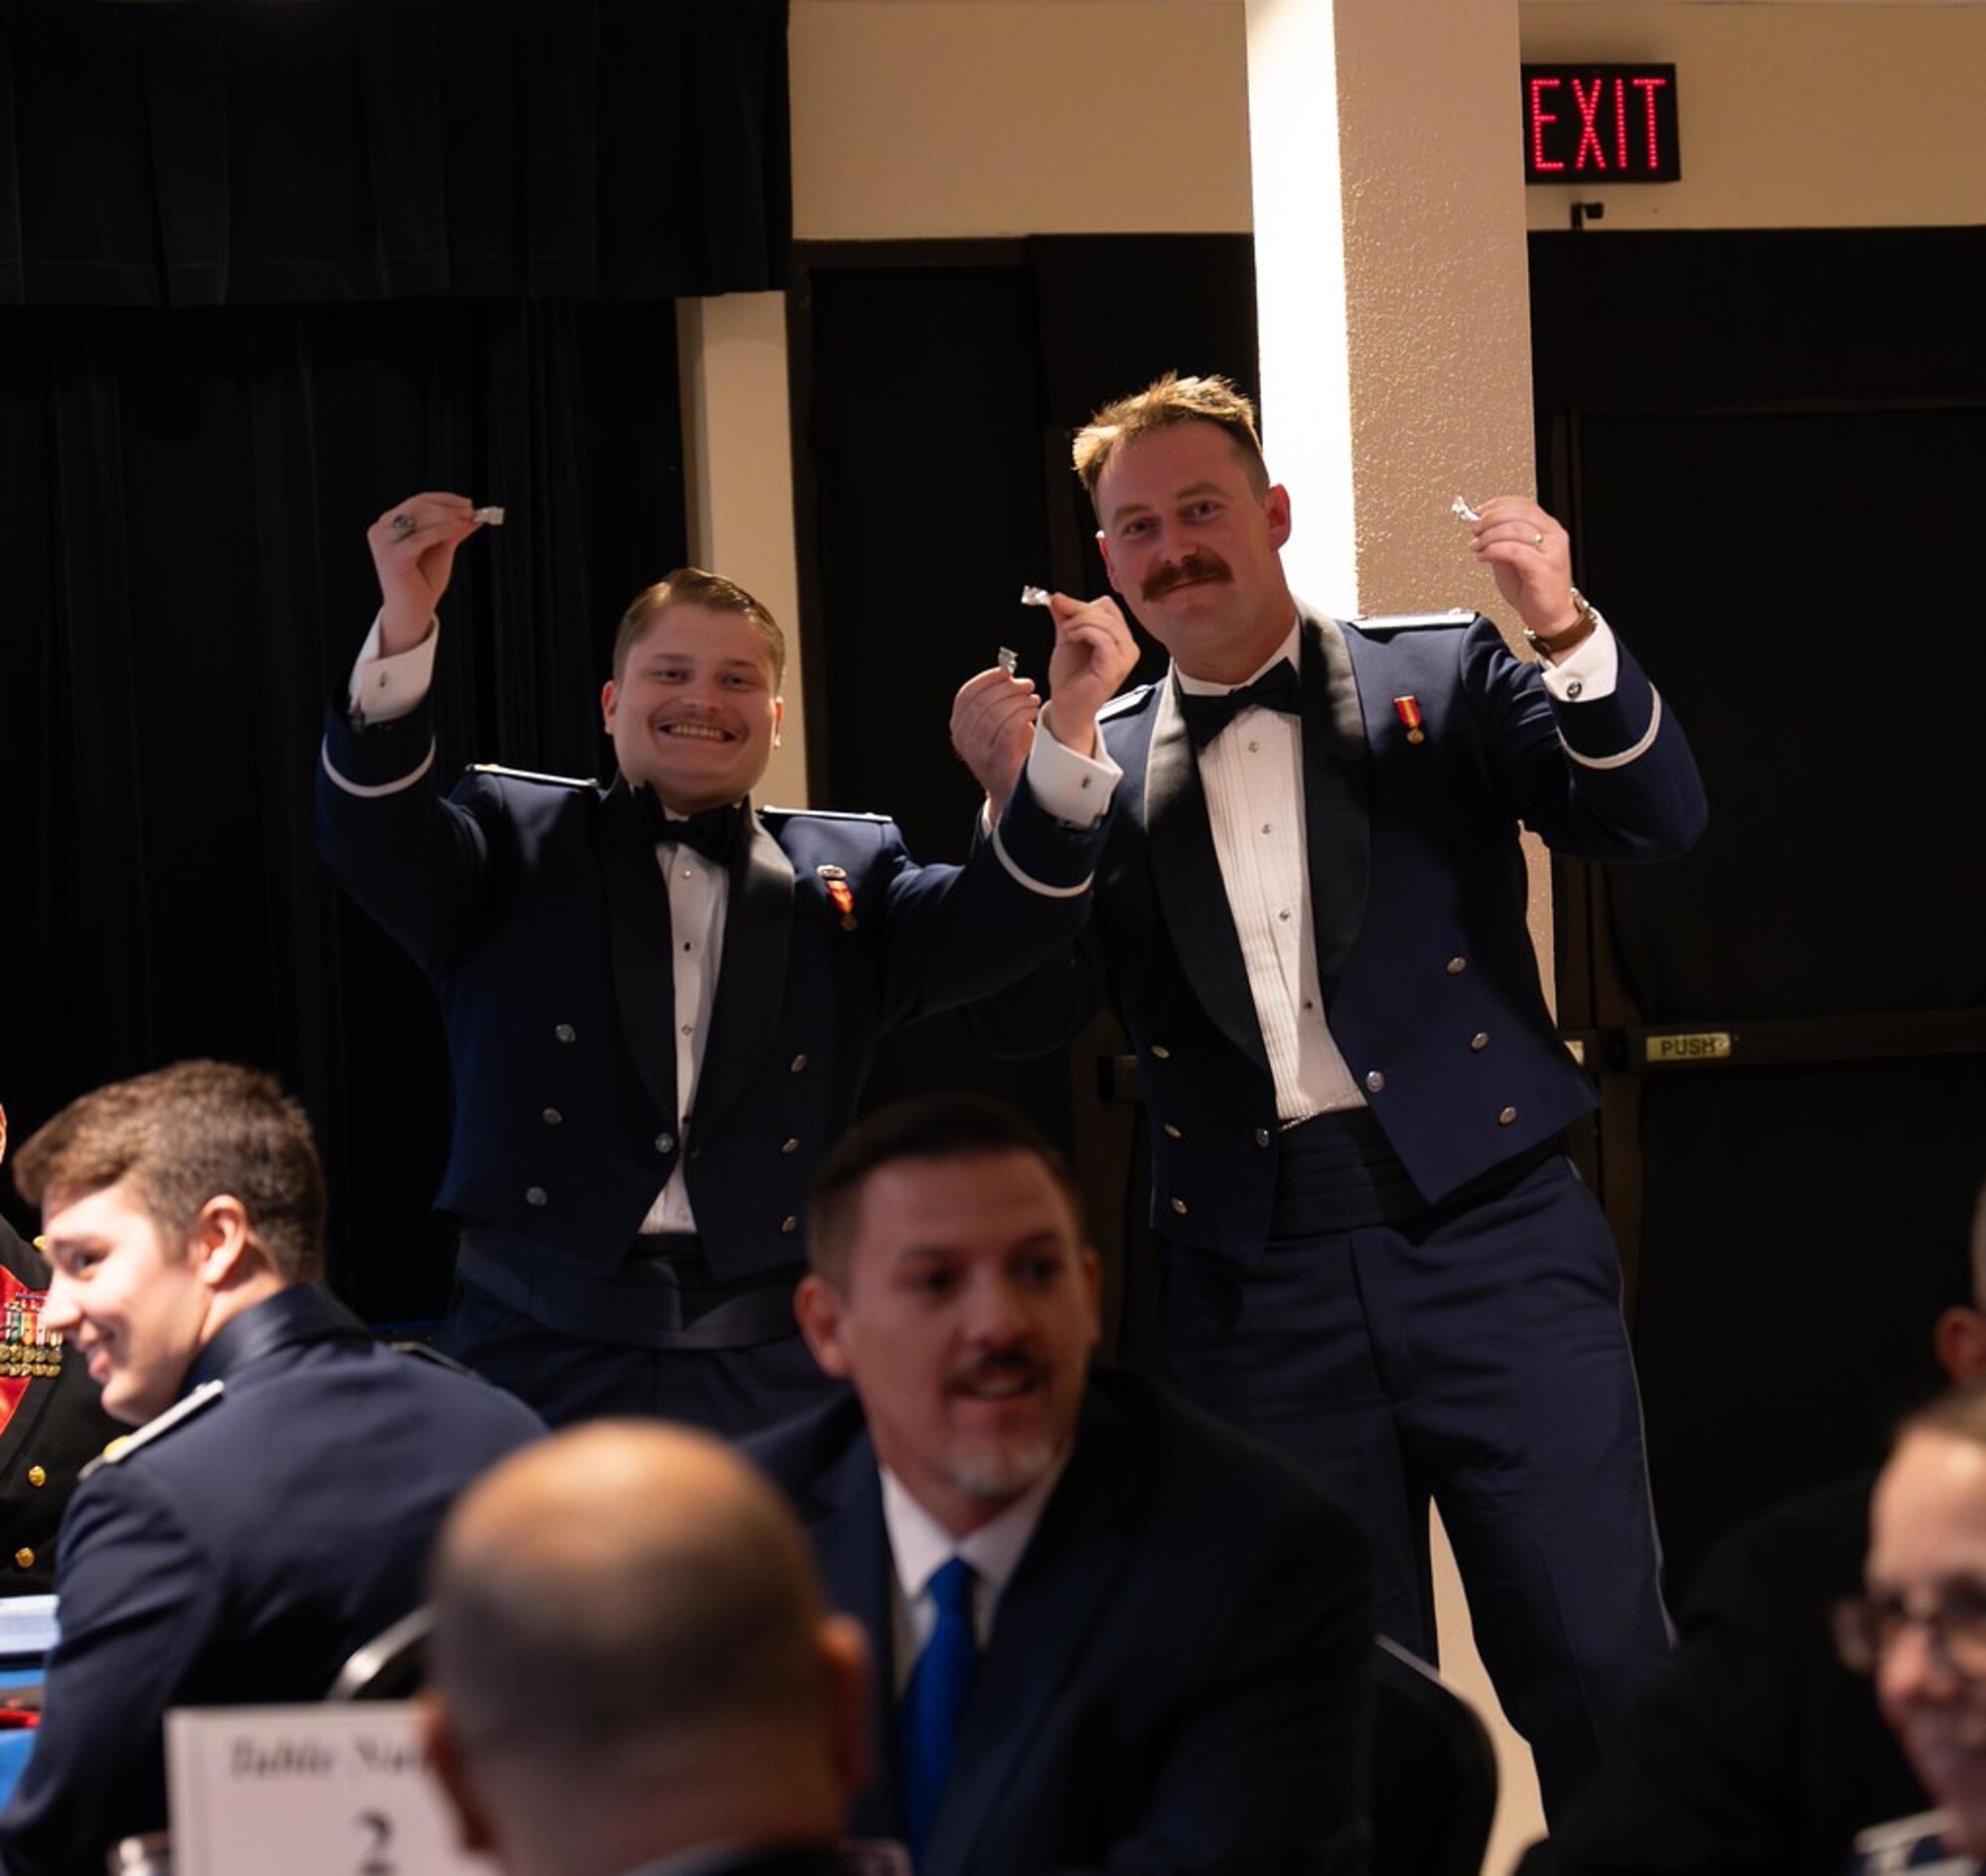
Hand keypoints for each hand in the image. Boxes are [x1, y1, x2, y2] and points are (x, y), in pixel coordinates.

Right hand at [368, 494, 487, 656]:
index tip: (468, 502)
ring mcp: (383, 541)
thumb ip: (454, 530)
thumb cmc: (424, 581)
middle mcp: (382, 529)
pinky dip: (444, 530)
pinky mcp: (392, 555)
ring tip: (469, 517)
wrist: (412, 610)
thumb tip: (474, 516)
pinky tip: (460, 527)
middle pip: (418, 506)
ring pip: (419, 517)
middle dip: (448, 507)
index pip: (418, 501)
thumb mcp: (442, 548)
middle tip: (471, 510)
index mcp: (389, 524)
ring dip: (448, 515)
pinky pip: (422, 537)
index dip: (444, 499)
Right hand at [950, 668, 1039, 822]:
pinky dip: (1023, 715)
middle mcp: (964, 740)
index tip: (1007, 672)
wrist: (1014, 790)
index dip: (987, 678)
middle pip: (983, 701)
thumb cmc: (1010, 751)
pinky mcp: (997, 761)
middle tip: (1027, 685)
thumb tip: (1007, 673)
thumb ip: (996, 700)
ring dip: (1019, 701)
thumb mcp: (996, 724)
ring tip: (1033, 700)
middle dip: (1008, 688)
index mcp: (959, 726)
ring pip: (996, 713)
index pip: (966, 694)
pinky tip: (1033, 714)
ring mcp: (978, 753)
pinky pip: (1009, 729)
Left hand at [1039, 594, 1137, 753]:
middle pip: (1107, 611)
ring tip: (1067, 635)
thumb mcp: (1067, 638)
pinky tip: (1072, 640)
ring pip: (1106, 622)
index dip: (1082, 604)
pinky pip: (1103, 638)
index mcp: (1120, 638)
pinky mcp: (1115, 667)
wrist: (1066, 706)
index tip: (1062, 608)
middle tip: (1063, 624)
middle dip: (1080, 612)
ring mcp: (1125, 657)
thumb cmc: (1070, 678)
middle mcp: (1128, 647)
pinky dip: (1084, 633)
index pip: (1108, 606)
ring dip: (1080, 623)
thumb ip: (1066, 617)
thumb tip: (1058, 597)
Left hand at [1464, 498, 1586, 655]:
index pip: (1522, 504)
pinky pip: (1513, 550)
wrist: (1550, 616)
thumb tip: (1479, 526)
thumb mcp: (1513, 558)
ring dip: (1488, 536)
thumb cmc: (1533, 589)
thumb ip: (1501, 540)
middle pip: (1518, 512)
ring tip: (1476, 546)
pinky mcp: (1543, 567)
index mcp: (1548, 528)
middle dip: (1490, 519)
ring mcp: (1551, 550)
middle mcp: (1553, 535)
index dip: (1496, 505)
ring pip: (1514, 529)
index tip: (1478, 512)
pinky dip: (1493, 550)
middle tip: (1474, 529)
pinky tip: (1482, 557)